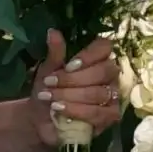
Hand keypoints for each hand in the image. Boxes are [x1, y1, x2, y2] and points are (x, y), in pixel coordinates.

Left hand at [31, 31, 119, 147]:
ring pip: (98, 92)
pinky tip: (59, 109)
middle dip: (73, 79)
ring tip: (49, 98)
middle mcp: (110, 76)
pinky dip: (76, 110)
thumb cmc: (48, 91)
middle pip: (104, 71)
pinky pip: (98, 112)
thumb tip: (53, 31)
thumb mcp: (47, 71)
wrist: (39, 119)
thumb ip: (55, 53)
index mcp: (98, 60)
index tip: (68, 65)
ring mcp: (113, 96)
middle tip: (49, 84)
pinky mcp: (110, 116)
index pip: (105, 48)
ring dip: (70, 95)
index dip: (89, 55)